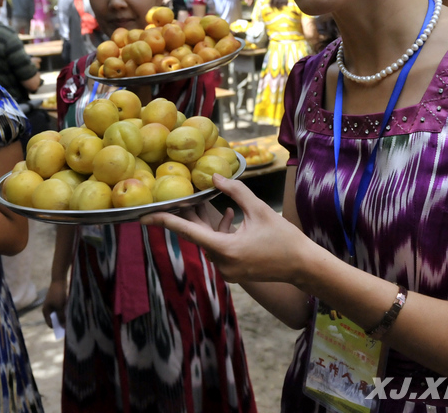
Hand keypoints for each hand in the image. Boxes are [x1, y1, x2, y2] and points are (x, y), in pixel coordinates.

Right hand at [42, 278, 68, 327]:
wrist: (59, 280)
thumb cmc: (58, 294)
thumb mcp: (60, 307)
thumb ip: (61, 317)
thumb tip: (63, 327)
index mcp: (46, 311)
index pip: (51, 324)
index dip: (57, 327)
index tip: (66, 330)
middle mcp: (48, 309)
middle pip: (55, 319)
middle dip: (62, 322)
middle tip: (70, 325)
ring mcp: (53, 305)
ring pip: (59, 314)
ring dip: (65, 316)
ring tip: (72, 319)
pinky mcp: (58, 301)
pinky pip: (62, 309)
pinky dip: (66, 311)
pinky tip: (72, 312)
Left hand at [141, 174, 309, 283]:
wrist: (303, 266)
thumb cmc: (284, 237)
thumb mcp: (259, 209)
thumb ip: (235, 191)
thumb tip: (213, 176)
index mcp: (226, 249)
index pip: (188, 232)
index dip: (164, 222)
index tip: (143, 218)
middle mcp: (222, 263)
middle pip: (196, 236)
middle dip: (187, 217)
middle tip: (173, 199)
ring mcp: (227, 270)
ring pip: (207, 241)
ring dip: (207, 223)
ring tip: (208, 202)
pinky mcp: (234, 271)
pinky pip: (218, 248)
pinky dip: (219, 232)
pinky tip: (230, 216)